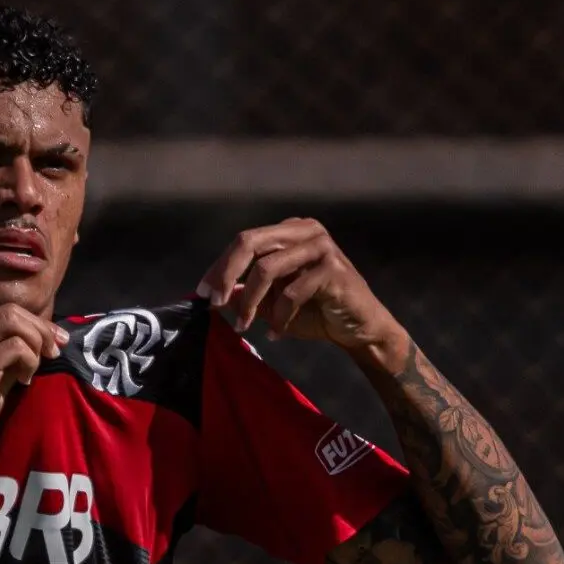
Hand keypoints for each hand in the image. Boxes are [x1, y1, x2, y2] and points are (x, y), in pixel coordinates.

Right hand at [0, 305, 67, 472]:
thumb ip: (7, 356)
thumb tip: (41, 343)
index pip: (4, 312)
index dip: (36, 323)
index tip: (55, 340)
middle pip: (10, 312)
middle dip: (41, 329)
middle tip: (54, 352)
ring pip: (13, 323)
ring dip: (35, 345)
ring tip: (30, 372)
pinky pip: (14, 348)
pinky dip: (28, 361)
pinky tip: (23, 381)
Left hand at [196, 218, 407, 358]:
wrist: (362, 330)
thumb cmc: (318, 313)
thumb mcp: (274, 304)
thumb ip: (248, 294)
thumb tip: (217, 294)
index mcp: (291, 231)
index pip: (244, 241)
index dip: (220, 266)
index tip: (202, 292)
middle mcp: (306, 230)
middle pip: (250, 242)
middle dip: (226, 274)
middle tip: (213, 303)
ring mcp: (321, 246)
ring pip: (267, 268)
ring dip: (249, 302)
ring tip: (244, 326)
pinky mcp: (334, 269)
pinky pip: (292, 292)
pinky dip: (279, 317)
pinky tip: (277, 333)